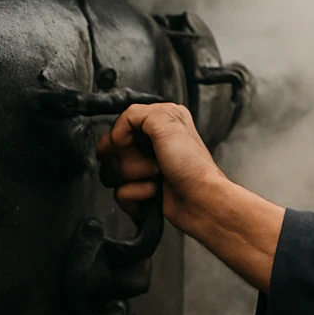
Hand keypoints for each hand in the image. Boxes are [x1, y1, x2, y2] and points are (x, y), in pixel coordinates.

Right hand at [97, 102, 226, 229]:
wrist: (201, 201)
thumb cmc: (194, 166)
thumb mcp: (168, 122)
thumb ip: (136, 113)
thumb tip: (117, 131)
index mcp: (159, 122)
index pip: (118, 127)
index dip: (119, 139)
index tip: (129, 144)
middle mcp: (152, 143)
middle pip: (112, 151)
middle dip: (130, 160)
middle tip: (154, 162)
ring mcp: (146, 168)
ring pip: (114, 173)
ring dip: (134, 177)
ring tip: (157, 176)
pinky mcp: (142, 189)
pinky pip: (120, 193)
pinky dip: (136, 194)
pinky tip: (154, 191)